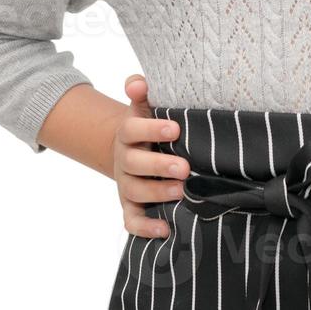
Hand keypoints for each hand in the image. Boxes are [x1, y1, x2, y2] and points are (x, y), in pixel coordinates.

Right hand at [112, 74, 188, 238]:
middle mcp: (125, 160)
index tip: (175, 128)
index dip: (151, 129)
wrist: (135, 150)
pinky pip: (131, 220)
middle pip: (134, 164)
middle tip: (185, 168)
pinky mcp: (130, 205)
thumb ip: (142, 92)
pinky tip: (165, 229)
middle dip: (159, 166)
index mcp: (128, 134)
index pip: (132, 129)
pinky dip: (145, 227)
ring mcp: (126, 184)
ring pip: (135, 191)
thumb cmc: (150, 126)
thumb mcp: (145, 106)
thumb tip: (136, 82)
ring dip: (157, 192)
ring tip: (182, 192)